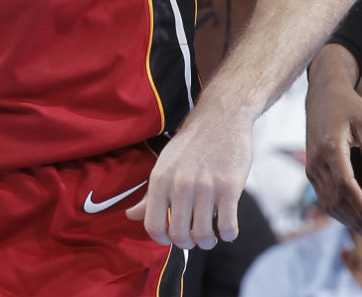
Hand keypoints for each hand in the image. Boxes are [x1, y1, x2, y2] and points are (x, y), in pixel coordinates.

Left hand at [126, 102, 251, 249]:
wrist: (221, 118)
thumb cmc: (191, 144)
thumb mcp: (164, 164)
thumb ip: (149, 194)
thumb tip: (131, 216)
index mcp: (160, 179)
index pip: (153, 226)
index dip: (163, 239)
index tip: (172, 239)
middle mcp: (180, 184)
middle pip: (179, 235)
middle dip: (187, 244)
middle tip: (195, 239)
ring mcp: (206, 187)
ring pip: (203, 234)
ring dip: (207, 242)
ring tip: (210, 237)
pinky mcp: (230, 187)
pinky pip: (227, 226)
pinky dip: (228, 234)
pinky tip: (227, 229)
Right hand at [304, 47, 361, 246]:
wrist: (321, 95)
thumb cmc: (348, 105)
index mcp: (330, 148)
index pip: (344, 183)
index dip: (358, 204)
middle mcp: (317, 162)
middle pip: (336, 200)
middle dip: (358, 222)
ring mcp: (312, 169)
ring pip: (329, 204)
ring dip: (350, 222)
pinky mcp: (314, 172)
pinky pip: (326, 198)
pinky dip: (342, 213)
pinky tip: (359, 222)